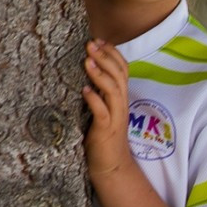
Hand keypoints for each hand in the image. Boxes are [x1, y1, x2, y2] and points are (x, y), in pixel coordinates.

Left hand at [82, 39, 133, 182]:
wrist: (111, 166)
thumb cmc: (102, 135)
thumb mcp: (101, 108)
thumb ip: (98, 92)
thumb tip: (84, 72)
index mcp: (119, 98)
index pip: (122, 70)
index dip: (112, 53)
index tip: (98, 40)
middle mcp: (120, 105)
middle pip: (119, 76)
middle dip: (105, 57)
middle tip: (90, 43)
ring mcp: (115, 117)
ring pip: (113, 91)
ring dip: (100, 74)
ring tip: (88, 61)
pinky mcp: (106, 130)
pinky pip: (103, 113)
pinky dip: (95, 100)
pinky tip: (85, 90)